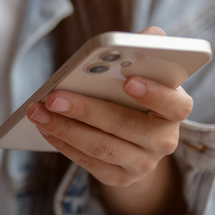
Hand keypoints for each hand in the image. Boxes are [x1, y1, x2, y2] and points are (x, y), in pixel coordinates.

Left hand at [27, 27, 190, 214]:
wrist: (138, 139)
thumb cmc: (137, 93)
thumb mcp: (147, 69)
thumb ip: (148, 48)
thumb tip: (144, 36)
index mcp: (175, 109)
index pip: (176, 105)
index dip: (155, 94)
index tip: (129, 80)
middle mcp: (164, 140)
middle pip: (126, 127)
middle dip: (86, 110)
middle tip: (53, 97)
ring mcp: (143, 163)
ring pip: (101, 147)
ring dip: (65, 128)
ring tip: (38, 112)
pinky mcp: (120, 177)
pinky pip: (88, 162)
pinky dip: (63, 143)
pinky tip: (44, 127)